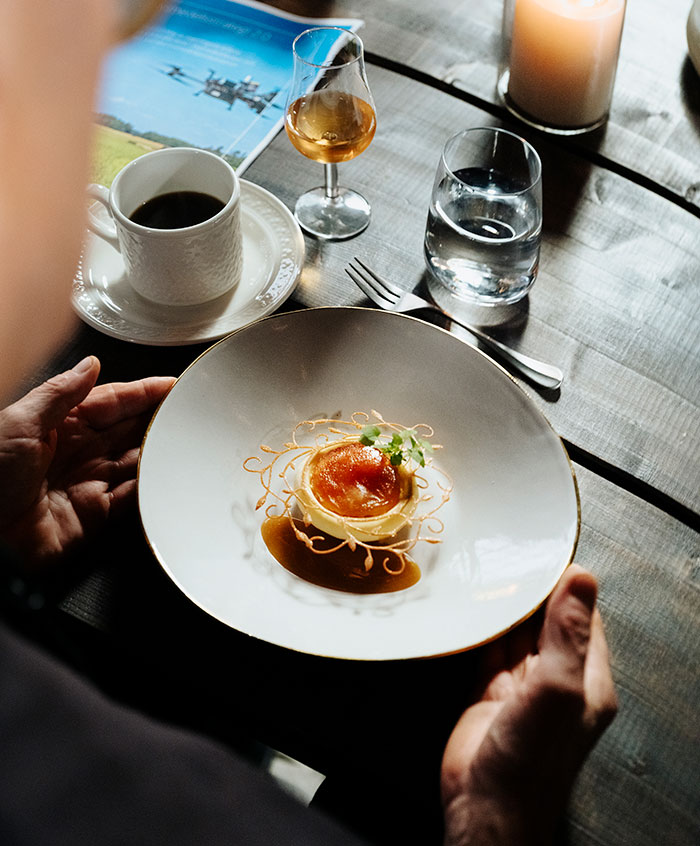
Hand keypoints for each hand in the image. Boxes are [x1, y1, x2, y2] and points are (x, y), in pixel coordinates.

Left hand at [0, 356, 173, 571]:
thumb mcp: (19, 422)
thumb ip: (60, 393)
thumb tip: (91, 364)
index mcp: (59, 423)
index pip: (112, 400)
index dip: (144, 392)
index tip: (173, 384)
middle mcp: (78, 450)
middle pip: (130, 428)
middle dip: (160, 418)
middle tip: (192, 410)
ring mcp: (88, 481)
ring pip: (136, 460)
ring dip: (160, 450)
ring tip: (188, 439)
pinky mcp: (95, 513)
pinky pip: (131, 497)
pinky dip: (151, 486)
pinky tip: (167, 475)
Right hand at [441, 565, 616, 845]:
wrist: (484, 808)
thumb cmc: (528, 760)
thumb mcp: (556, 690)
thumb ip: (568, 634)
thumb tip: (582, 577)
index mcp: (588, 677)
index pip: (583, 616)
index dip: (566, 584)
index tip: (541, 550)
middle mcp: (558, 677)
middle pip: (547, 620)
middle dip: (529, 590)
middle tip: (505, 550)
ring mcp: (522, 684)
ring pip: (516, 631)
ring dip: (503, 605)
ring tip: (485, 566)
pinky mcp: (489, 689)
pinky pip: (488, 646)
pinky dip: (480, 625)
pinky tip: (470, 603)